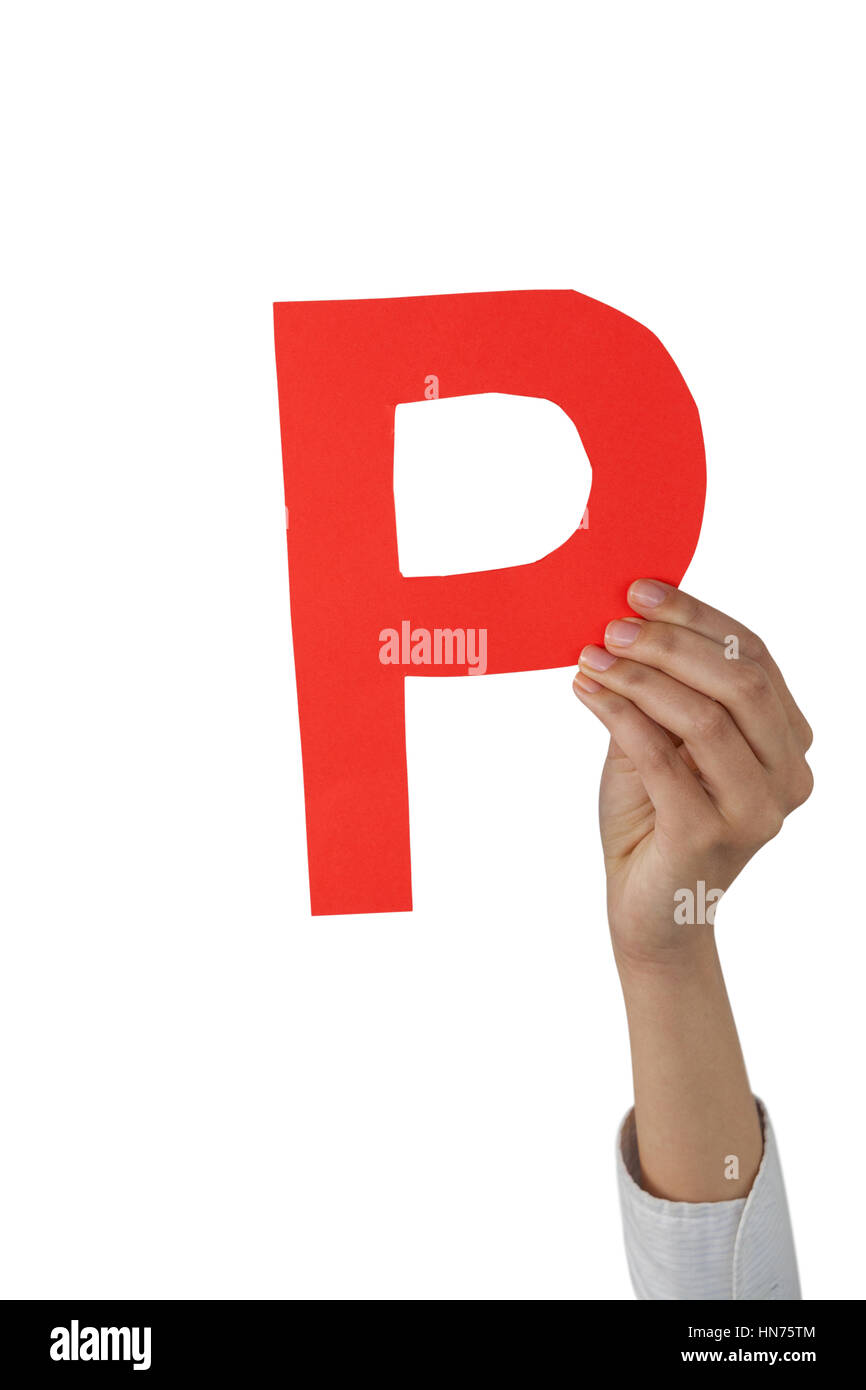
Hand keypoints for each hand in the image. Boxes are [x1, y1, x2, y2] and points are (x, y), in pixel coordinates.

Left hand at [573, 580, 812, 970]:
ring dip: (640, 677)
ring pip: (705, 716)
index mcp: (787, 743)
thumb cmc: (655, 819)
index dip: (698, 617)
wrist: (649, 912)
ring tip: (592, 658)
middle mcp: (787, 776)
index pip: (755, 659)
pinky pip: (662, 756)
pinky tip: (587, 692)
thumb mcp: (664, 740)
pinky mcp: (709, 836)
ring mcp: (755, 811)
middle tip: (613, 626)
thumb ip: (664, 688)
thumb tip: (629, 617)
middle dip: (672, 643)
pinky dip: (619, 714)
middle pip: (740, 682)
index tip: (641, 591)